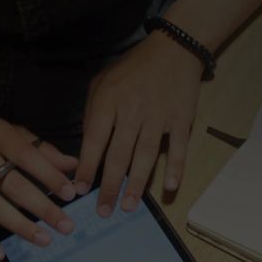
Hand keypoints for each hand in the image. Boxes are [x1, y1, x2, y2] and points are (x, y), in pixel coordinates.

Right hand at [0, 117, 79, 260]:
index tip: (70, 193)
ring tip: (44, 239)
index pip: (26, 156)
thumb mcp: (9, 132)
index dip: (49, 175)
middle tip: (66, 225)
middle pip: (13, 185)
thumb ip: (41, 149)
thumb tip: (73, 165)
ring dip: (20, 226)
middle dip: (42, 207)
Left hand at [75, 32, 202, 216]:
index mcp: (108, 102)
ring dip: (136, 184)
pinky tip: (169, 187)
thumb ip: (92, 113)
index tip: (80, 190)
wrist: (173, 50)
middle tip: (103, 211)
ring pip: (145, 156)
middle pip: (118, 156)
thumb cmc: (133, 69)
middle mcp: (132, 112)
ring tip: (129, 206)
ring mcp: (158, 117)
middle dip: (109, 186)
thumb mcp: (102, 82)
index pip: (94, 141)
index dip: (87, 168)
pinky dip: (175, 168)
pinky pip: (178, 148)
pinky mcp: (181, 120)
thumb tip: (86, 148)